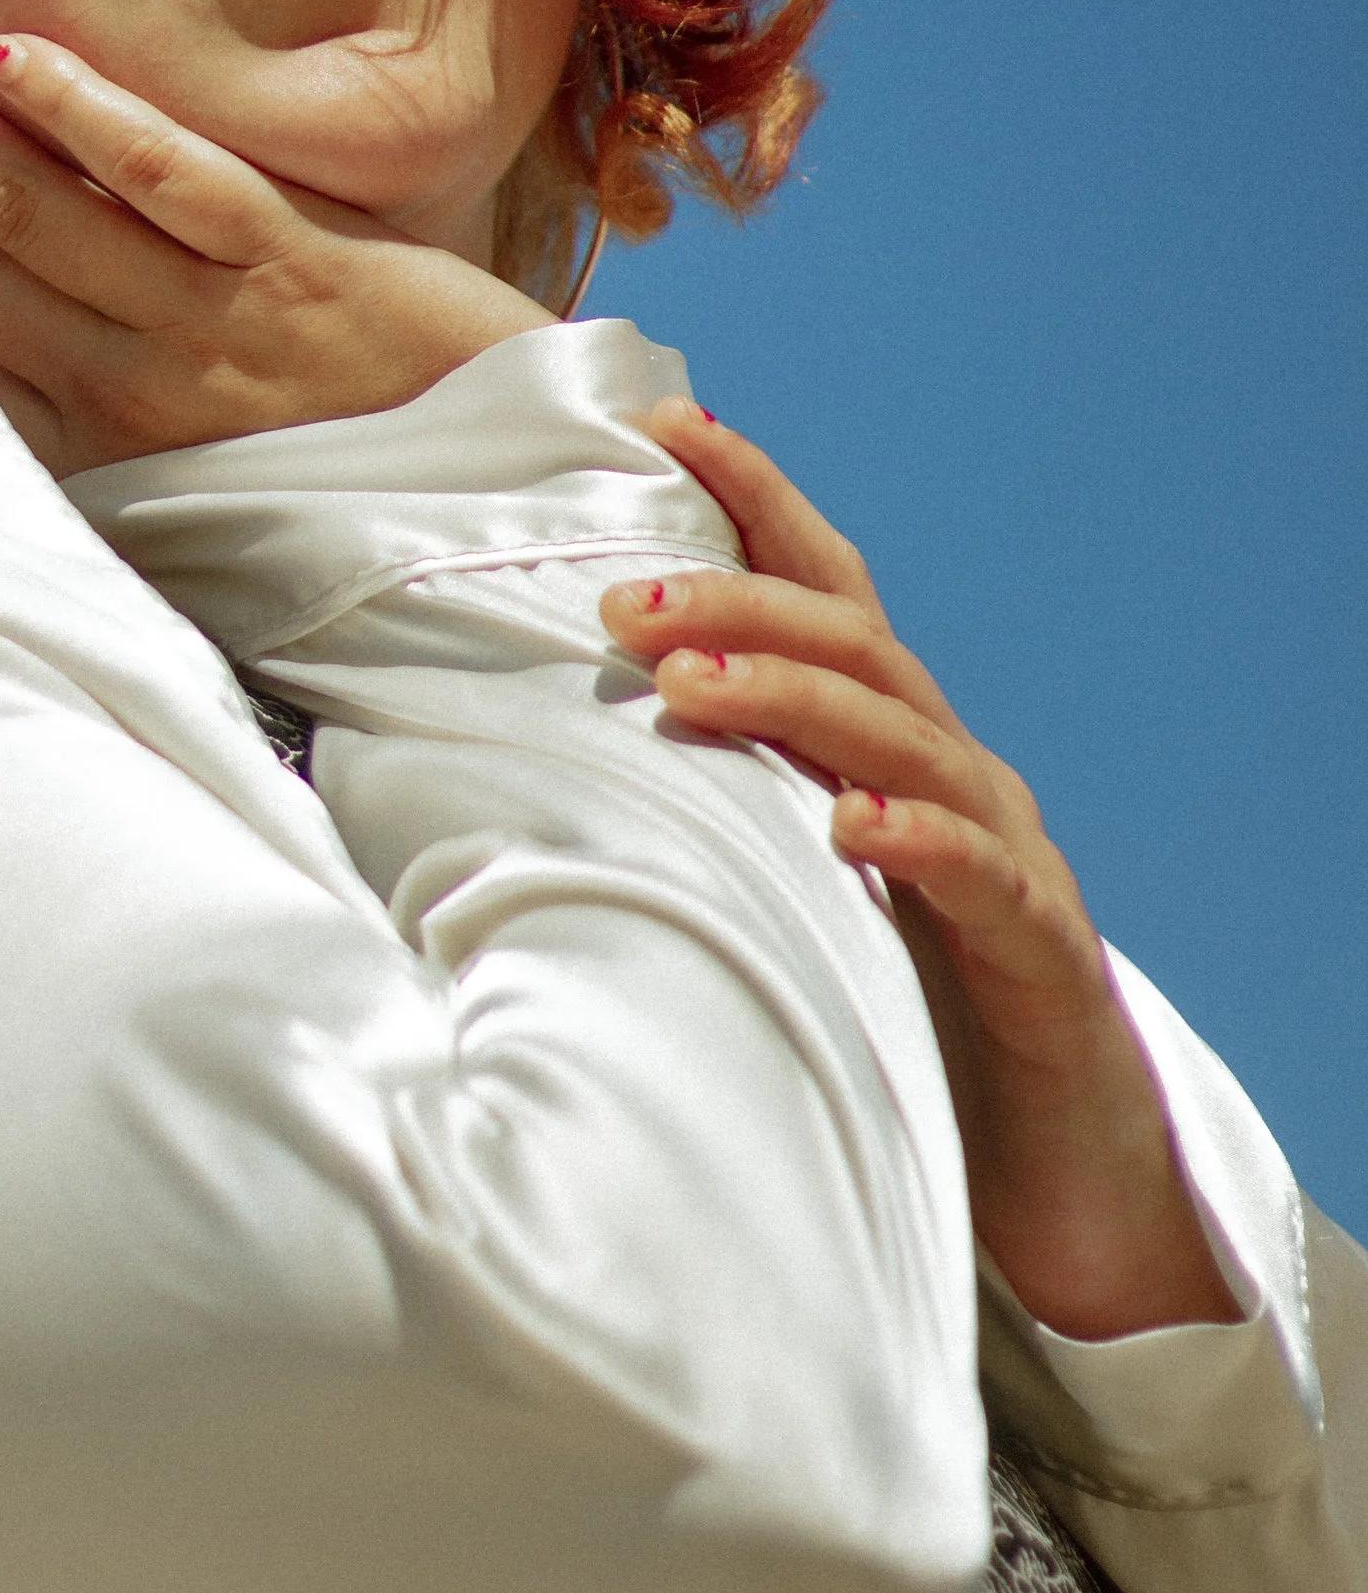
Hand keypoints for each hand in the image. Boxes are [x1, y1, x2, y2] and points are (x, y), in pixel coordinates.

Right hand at [0, 33, 547, 476]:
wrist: (508, 504)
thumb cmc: (356, 469)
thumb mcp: (204, 466)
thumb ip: (95, 415)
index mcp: (109, 444)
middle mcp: (141, 393)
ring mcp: (218, 330)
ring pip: (45, 216)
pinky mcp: (303, 270)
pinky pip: (166, 178)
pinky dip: (82, 114)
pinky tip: (14, 54)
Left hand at [601, 406, 1241, 1343]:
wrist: (1061, 1168)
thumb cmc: (895, 1006)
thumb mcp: (783, 883)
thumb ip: (705, 807)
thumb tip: (532, 756)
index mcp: (882, 740)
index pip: (821, 586)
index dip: (754, 496)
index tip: (665, 424)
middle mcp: (947, 767)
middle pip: (851, 641)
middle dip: (736, 601)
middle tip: (618, 603)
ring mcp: (1002, 848)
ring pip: (904, 733)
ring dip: (794, 697)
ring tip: (688, 686)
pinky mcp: (1037, 948)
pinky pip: (980, 874)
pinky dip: (915, 838)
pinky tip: (850, 829)